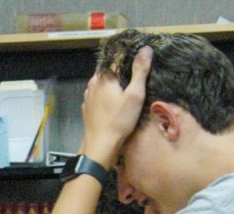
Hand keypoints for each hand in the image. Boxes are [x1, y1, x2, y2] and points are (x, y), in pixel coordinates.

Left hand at [80, 45, 152, 163]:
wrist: (100, 145)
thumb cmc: (119, 120)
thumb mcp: (135, 94)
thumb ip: (140, 71)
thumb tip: (146, 49)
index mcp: (104, 76)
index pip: (118, 57)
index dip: (130, 57)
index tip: (141, 60)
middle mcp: (93, 83)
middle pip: (110, 70)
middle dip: (123, 71)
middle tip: (137, 76)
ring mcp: (88, 95)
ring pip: (104, 83)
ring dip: (114, 83)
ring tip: (128, 89)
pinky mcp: (87, 107)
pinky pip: (99, 95)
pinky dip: (107, 95)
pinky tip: (116, 102)